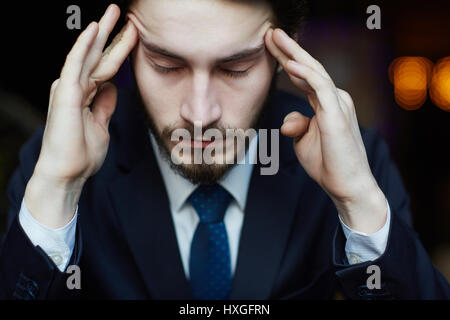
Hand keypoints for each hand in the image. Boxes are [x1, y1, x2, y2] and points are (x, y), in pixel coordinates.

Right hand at [25, 4, 137, 226]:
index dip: (120, 50)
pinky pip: (76, 64)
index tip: (134, 35)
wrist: (68, 173)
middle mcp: (76, 87)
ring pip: (88, 55)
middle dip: (112, 34)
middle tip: (124, 13)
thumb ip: (105, 104)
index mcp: (85, 94)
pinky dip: (84, 46)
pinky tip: (94, 30)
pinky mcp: (66, 93)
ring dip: (102, 32)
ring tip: (114, 13)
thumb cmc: (82, 153)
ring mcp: (70, 88)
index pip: (105, 66)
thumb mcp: (101, 124)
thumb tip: (113, 87)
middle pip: (98, 56)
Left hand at [265, 28, 386, 233]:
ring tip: (276, 38)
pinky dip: (305, 75)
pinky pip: (321, 88)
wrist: (345, 186)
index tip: (268, 46)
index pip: (303, 76)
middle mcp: (333, 99)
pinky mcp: (337, 114)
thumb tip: (287, 121)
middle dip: (288, 49)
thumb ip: (296, 124)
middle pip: (308, 68)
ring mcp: (337, 104)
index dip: (286, 59)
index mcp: (325, 104)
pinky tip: (289, 64)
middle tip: (270, 32)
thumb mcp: (304, 141)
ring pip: (314, 71)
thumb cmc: (327, 164)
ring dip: (294, 54)